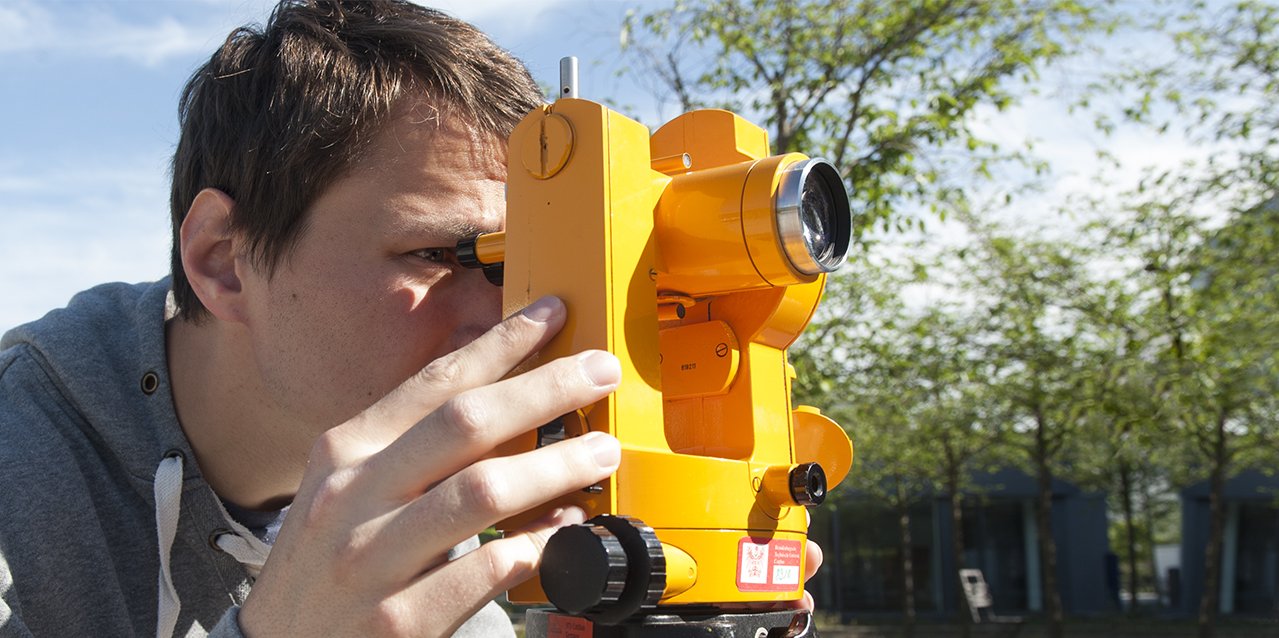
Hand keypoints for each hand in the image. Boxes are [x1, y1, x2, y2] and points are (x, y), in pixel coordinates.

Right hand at [239, 296, 621, 636]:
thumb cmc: (327, 565)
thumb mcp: (346, 490)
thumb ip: (410, 445)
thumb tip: (498, 392)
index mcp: (344, 453)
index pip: (433, 382)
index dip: (500, 344)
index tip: (551, 314)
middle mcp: (353, 497)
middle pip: (466, 422)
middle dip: (545, 387)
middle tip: (600, 372)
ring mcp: (374, 559)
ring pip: (482, 489)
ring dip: (555, 465)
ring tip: (600, 452)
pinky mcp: (400, 619)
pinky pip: (488, 567)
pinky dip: (538, 543)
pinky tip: (567, 530)